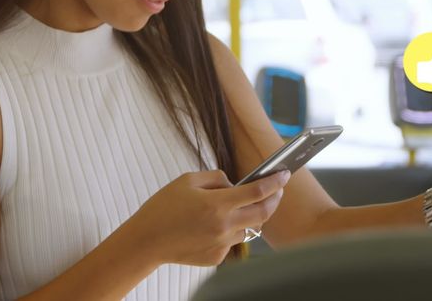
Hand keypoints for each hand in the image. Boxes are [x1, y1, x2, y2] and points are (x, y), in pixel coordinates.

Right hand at [125, 169, 290, 265]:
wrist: (147, 240)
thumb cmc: (163, 208)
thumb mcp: (187, 180)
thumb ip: (216, 178)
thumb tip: (235, 184)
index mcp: (217, 204)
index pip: (258, 191)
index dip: (275, 182)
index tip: (284, 175)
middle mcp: (224, 226)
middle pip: (263, 212)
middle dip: (274, 199)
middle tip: (277, 190)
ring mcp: (222, 244)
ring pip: (249, 228)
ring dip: (248, 216)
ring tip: (230, 208)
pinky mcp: (217, 257)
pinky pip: (232, 241)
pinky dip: (229, 231)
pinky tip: (209, 227)